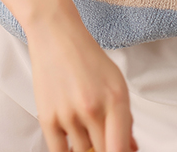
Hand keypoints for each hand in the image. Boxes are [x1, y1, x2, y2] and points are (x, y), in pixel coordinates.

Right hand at [27, 14, 138, 151]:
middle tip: (101, 137)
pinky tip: (72, 144)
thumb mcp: (116, 83)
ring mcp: (69, 114)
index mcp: (116, 99)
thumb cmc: (87, 57)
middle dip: (103, 148)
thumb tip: (129, 149)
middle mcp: (93, 108)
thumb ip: (125, 119)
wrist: (56, 35)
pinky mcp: (47, 117)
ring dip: (85, 148)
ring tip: (85, 130)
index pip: (119, 150)